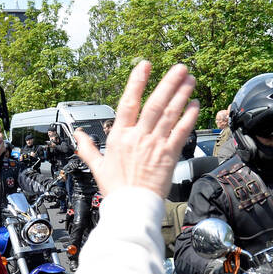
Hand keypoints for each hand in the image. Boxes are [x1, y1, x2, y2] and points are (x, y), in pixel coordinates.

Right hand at [74, 60, 197, 197]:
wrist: (131, 207)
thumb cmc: (116, 190)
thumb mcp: (98, 167)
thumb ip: (88, 148)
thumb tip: (78, 135)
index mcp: (120, 136)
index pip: (128, 102)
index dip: (137, 82)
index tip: (145, 66)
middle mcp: (138, 137)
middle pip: (155, 103)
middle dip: (168, 83)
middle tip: (179, 67)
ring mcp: (155, 145)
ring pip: (170, 114)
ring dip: (182, 94)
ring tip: (190, 79)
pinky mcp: (169, 155)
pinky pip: (181, 132)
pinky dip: (189, 117)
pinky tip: (195, 104)